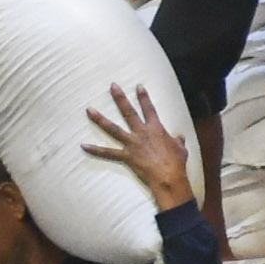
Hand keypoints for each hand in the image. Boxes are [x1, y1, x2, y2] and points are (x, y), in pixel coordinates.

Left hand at [83, 83, 196, 209]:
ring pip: (113, 129)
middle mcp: (142, 133)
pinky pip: (108, 153)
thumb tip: (180, 137)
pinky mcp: (126, 156)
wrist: (169, 177)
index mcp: (156, 129)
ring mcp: (132, 144)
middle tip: (112, 86)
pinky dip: (95, 150)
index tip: (138, 86)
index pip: (149, 109)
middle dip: (120, 98)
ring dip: (100, 119)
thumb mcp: (180, 149)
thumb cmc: (176, 163)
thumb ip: (178, 140)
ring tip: (89, 110)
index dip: (144, 97)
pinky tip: (83, 145)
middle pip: (128, 112)